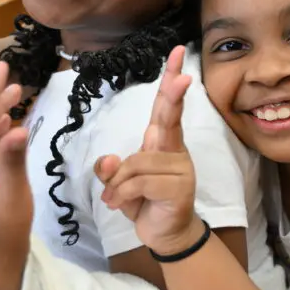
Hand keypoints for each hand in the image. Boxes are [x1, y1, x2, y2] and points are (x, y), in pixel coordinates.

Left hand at [94, 46, 202, 256]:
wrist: (165, 235)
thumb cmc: (144, 202)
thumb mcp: (120, 184)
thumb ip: (111, 170)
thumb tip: (106, 160)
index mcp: (161, 142)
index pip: (165, 107)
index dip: (170, 80)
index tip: (177, 54)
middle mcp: (174, 150)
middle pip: (169, 118)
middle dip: (173, 94)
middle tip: (182, 76)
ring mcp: (180, 168)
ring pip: (136, 162)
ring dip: (118, 183)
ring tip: (116, 199)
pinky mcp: (180, 188)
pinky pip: (140, 182)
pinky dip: (122, 195)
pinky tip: (120, 205)